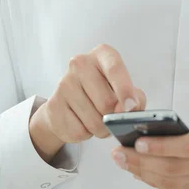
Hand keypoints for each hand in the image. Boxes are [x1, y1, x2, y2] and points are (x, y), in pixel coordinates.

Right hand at [30, 44, 145, 153]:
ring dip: (101, 129)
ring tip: (99, 120)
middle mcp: (80, 64)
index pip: (114, 69)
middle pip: (105, 102)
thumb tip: (130, 109)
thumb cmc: (104, 91)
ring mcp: (64, 83)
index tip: (131, 107)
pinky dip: (86, 134)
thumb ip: (135, 97)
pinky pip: (78, 131)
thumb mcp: (125, 88)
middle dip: (114, 118)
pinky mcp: (53, 105)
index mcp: (102, 54)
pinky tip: (83, 123)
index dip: (125, 90)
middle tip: (113, 118)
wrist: (71, 101)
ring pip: (93, 121)